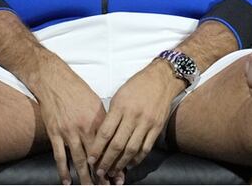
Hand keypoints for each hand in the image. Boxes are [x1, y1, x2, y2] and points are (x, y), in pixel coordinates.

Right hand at [31, 63, 106, 184]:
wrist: (55, 81)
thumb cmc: (78, 91)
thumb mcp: (96, 104)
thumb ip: (103, 123)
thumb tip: (112, 138)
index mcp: (98, 121)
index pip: (109, 147)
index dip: (114, 162)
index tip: (120, 175)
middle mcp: (84, 128)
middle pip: (96, 157)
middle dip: (102, 174)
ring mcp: (68, 132)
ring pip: (79, 160)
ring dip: (86, 176)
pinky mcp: (55, 134)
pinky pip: (60, 156)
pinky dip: (63, 171)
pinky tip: (68, 182)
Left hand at [87, 61, 184, 184]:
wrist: (161, 79)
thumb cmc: (137, 85)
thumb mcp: (119, 96)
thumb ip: (111, 116)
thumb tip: (102, 137)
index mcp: (120, 106)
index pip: (105, 133)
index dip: (97, 149)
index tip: (90, 160)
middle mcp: (133, 116)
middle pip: (117, 145)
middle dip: (106, 161)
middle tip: (99, 172)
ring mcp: (146, 123)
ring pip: (132, 149)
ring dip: (121, 164)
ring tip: (113, 171)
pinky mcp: (157, 127)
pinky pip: (146, 147)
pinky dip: (137, 158)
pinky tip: (130, 164)